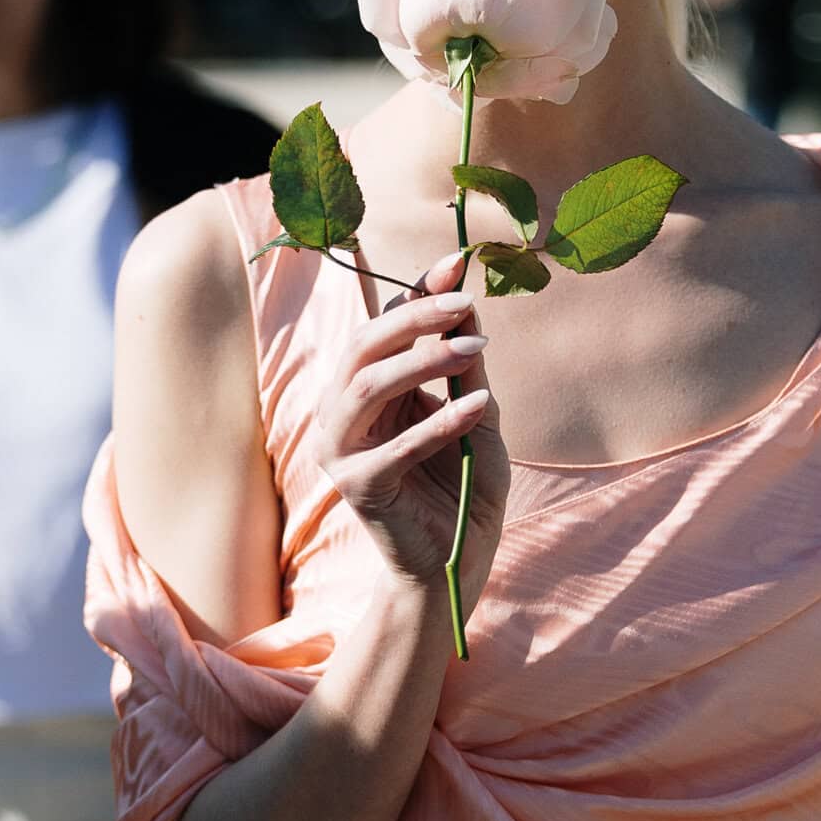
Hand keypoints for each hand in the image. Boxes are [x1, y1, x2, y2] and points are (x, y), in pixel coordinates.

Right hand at [316, 251, 509, 609]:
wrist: (459, 559)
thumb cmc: (465, 485)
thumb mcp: (476, 413)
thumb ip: (465, 366)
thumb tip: (468, 303)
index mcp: (366, 388)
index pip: (384, 327)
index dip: (418, 293)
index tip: (460, 262)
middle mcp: (343, 412)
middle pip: (365, 347)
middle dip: (416, 319)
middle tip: (466, 306)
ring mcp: (341, 450)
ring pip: (366, 387)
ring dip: (422, 362)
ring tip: (474, 350)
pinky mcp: (357, 488)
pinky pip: (394, 449)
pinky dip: (438, 425)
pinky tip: (479, 407)